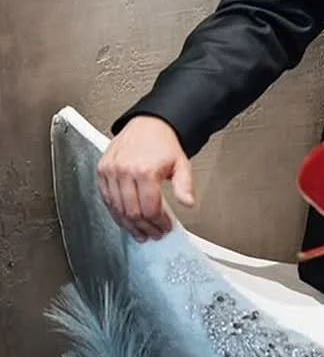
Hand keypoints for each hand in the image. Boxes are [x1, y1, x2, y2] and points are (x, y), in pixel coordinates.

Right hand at [96, 115, 194, 240]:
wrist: (148, 123)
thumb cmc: (163, 142)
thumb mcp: (181, 163)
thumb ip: (185, 185)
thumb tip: (188, 202)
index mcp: (145, 170)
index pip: (149, 208)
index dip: (158, 222)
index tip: (165, 227)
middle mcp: (124, 171)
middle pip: (132, 212)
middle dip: (145, 227)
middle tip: (154, 233)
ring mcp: (110, 171)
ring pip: (117, 209)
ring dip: (129, 225)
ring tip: (140, 231)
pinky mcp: (101, 171)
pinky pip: (106, 199)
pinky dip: (116, 212)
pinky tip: (125, 219)